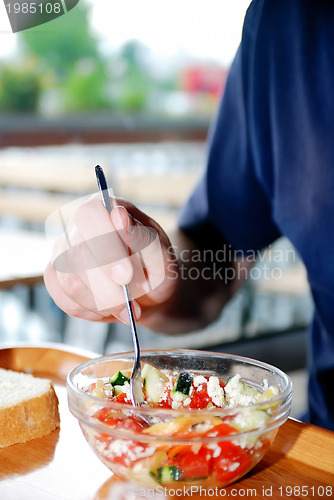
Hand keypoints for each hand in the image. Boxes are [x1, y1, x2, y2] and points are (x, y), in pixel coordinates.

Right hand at [44, 195, 177, 324]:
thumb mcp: (161, 254)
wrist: (150, 292)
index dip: (104, 246)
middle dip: (108, 288)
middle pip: (77, 255)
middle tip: (133, 306)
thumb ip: (142, 237)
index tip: (126, 276)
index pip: (89, 215)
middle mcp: (77, 227)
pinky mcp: (56, 278)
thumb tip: (119, 215)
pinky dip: (93, 312)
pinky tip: (111, 309)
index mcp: (104, 208)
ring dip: (103, 304)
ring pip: (70, 282)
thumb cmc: (157, 267)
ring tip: (128, 309)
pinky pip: (66, 301)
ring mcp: (61, 252)